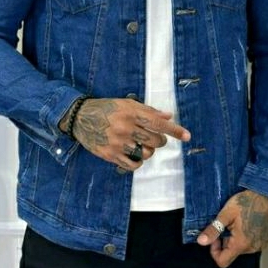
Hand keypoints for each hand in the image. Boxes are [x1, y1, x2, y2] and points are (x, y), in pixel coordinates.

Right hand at [67, 97, 190, 171]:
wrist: (80, 117)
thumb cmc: (106, 108)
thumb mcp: (127, 103)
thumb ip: (148, 110)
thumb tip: (168, 116)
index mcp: (131, 112)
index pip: (158, 123)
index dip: (175, 130)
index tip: (187, 136)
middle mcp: (126, 127)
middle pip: (155, 140)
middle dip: (160, 141)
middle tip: (156, 138)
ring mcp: (118, 142)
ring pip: (146, 153)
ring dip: (148, 151)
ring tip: (142, 145)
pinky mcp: (111, 154)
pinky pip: (133, 164)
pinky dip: (138, 161)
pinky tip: (134, 155)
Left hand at [197, 190, 267, 267]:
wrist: (266, 194)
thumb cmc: (247, 202)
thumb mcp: (226, 214)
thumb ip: (213, 229)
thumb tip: (201, 241)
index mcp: (241, 244)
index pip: (222, 261)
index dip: (214, 251)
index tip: (216, 237)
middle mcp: (252, 248)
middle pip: (231, 253)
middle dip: (226, 240)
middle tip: (227, 224)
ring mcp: (260, 245)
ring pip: (241, 248)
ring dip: (236, 238)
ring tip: (238, 221)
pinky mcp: (265, 241)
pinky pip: (250, 244)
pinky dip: (245, 236)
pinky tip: (246, 223)